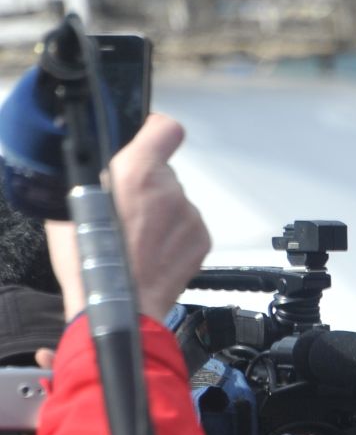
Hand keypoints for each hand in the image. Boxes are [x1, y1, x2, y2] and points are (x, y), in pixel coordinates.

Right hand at [46, 114, 210, 324]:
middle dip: (147, 185)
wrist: (121, 305)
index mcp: (138, 171)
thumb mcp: (74, 204)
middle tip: (125, 209)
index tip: (147, 136)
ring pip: (175, 201)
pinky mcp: (202, 239)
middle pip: (164, 172)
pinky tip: (152, 250)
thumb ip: (95, 177)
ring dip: (160, 212)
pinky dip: (173, 234)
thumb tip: (103, 169)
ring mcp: (190, 216)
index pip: (164, 129)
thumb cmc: (92, 260)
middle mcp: (170, 190)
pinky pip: (187, 225)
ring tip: (136, 237)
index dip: (155, 131)